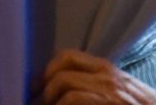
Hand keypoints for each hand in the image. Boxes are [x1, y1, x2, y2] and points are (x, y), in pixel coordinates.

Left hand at [40, 49, 155, 104]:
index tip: (37, 89)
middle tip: (39, 104)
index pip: (66, 56)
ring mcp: (106, 91)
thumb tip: (59, 87)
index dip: (46, 71)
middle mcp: (105, 75)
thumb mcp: (117, 86)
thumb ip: (93, 81)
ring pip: (63, 86)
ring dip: (51, 102)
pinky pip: (73, 100)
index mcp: (104, 68)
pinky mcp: (107, 102)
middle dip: (43, 90)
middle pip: (60, 71)